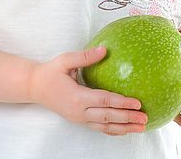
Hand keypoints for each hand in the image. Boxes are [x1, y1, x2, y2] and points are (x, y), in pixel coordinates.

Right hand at [31, 46, 147, 135]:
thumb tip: (104, 49)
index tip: (137, 103)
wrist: (35, 87)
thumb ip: (85, 56)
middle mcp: (79, 112)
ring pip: (105, 127)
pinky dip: (113, 130)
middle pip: (108, 117)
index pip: (104, 101)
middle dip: (128, 118)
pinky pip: (99, 128)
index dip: (122, 103)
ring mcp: (79, 118)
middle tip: (145, 117)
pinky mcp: (79, 120)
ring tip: (141, 127)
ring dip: (124, 128)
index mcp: (77, 97)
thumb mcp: (65, 60)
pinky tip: (125, 130)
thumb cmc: (50, 72)